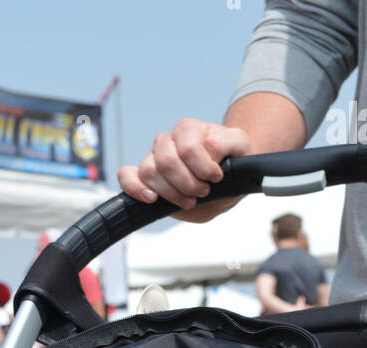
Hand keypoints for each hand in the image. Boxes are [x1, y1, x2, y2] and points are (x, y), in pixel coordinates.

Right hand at [118, 118, 250, 220]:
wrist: (222, 177)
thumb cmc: (228, 159)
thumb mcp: (240, 146)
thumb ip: (229, 142)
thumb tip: (209, 149)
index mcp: (187, 129)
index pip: (187, 148)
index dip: (203, 168)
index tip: (216, 178)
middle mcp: (167, 140)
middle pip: (167, 162)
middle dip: (188, 184)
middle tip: (202, 192)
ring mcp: (153, 158)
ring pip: (149, 172)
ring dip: (171, 192)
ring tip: (188, 200)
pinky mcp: (144, 176)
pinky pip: (126, 176)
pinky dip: (135, 188)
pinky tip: (152, 198)